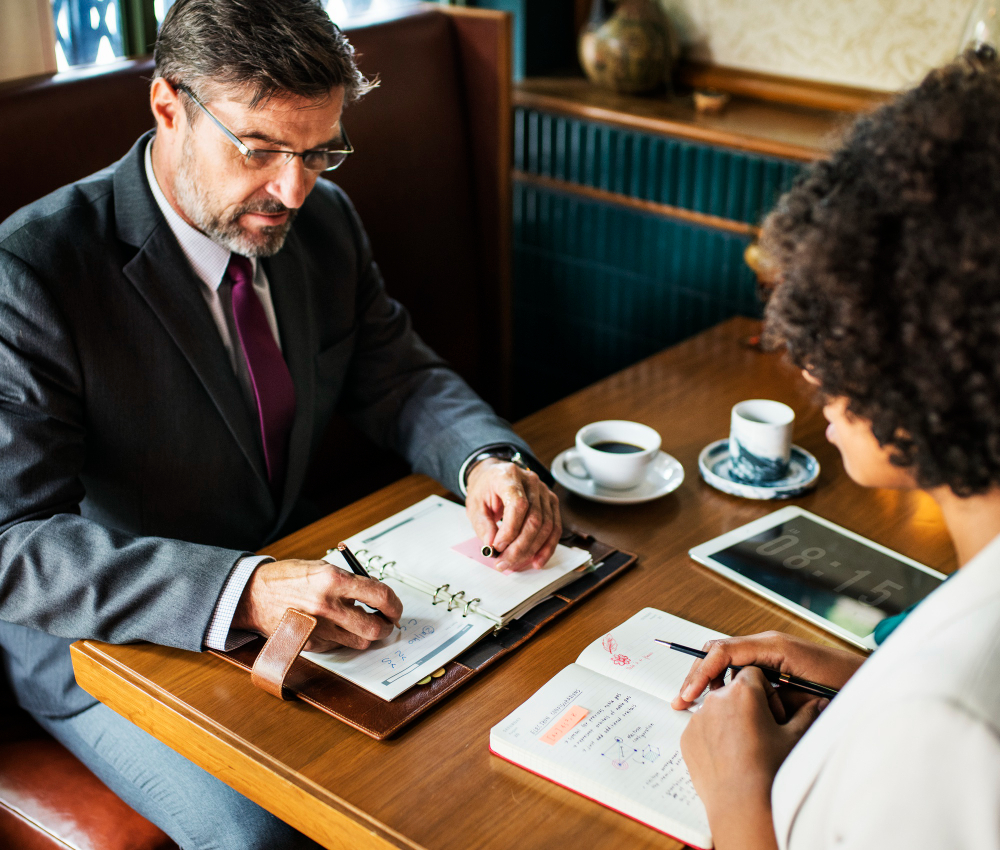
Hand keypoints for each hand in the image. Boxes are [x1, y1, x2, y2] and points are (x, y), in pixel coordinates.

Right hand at [231, 559, 402, 651]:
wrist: (253, 594)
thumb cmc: (289, 578)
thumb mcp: (322, 568)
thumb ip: (350, 582)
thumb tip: (376, 596)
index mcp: (333, 580)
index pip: (380, 595)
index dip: (394, 604)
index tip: (395, 608)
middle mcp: (327, 606)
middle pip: (373, 628)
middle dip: (386, 627)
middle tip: (386, 622)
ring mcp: (318, 628)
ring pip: (359, 642)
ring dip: (366, 634)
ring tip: (360, 623)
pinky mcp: (309, 643)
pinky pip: (338, 646)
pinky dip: (343, 639)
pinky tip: (335, 627)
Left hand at [465, 458, 561, 571]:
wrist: (494, 476)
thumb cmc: (485, 489)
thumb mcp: (474, 505)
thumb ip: (483, 525)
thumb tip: (492, 546)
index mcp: (509, 476)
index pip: (518, 504)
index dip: (510, 530)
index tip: (497, 546)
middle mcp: (531, 481)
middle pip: (534, 519)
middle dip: (520, 547)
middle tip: (504, 562)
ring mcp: (544, 491)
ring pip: (546, 526)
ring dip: (532, 550)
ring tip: (515, 563)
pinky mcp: (551, 502)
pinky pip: (555, 528)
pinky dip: (547, 547)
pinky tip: (537, 560)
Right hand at [671, 631, 863, 713]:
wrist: (873, 683)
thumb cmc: (847, 687)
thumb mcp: (805, 696)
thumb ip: (770, 693)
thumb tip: (738, 698)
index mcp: (773, 646)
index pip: (723, 651)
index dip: (701, 673)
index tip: (688, 694)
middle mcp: (768, 644)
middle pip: (718, 651)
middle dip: (697, 675)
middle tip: (682, 700)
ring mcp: (771, 651)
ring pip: (726, 660)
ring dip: (710, 680)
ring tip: (695, 703)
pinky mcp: (775, 662)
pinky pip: (740, 668)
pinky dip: (726, 682)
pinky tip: (721, 702)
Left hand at [680, 667, 825, 849]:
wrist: (743, 805)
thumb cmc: (770, 771)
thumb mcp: (794, 738)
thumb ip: (807, 713)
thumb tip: (820, 702)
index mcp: (743, 691)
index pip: (753, 674)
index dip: (766, 692)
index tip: (772, 714)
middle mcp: (716, 699)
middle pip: (733, 690)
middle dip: (746, 705)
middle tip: (760, 732)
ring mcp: (698, 718)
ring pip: (716, 709)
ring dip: (729, 720)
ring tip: (745, 747)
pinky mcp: (687, 737)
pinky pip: (702, 728)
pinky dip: (713, 736)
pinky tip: (729, 757)